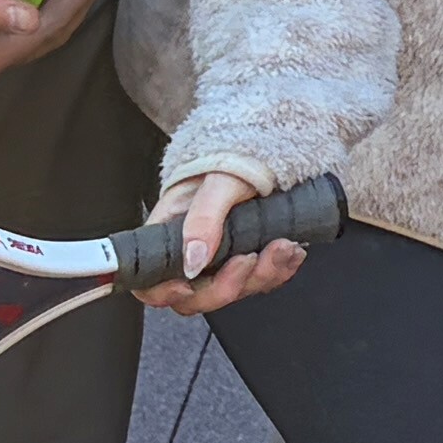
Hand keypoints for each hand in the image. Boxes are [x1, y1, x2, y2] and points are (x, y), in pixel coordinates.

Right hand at [141, 164, 312, 316]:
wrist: (267, 146)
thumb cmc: (233, 155)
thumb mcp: (218, 182)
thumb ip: (203, 219)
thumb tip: (193, 261)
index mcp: (170, 232)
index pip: (151, 280)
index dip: (163, 292)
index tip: (187, 286)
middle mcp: (193, 251)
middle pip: (197, 296)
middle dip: (228, 285)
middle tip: (250, 258)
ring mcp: (223, 259)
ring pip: (236, 291)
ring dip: (263, 275)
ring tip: (283, 246)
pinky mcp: (250, 259)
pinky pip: (263, 280)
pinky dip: (280, 270)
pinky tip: (292, 251)